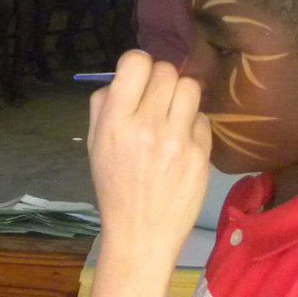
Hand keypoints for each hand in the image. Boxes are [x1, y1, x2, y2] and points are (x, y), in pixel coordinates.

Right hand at [87, 51, 209, 266]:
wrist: (142, 234)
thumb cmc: (115, 188)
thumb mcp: (95, 146)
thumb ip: (104, 106)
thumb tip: (123, 77)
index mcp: (116, 122)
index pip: (136, 62)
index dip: (138, 65)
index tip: (138, 79)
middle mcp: (147, 126)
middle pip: (167, 71)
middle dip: (160, 81)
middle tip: (156, 101)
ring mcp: (178, 140)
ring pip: (190, 87)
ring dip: (180, 97)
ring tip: (172, 116)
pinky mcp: (201, 154)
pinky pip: (202, 118)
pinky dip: (193, 125)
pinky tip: (182, 142)